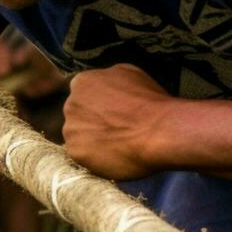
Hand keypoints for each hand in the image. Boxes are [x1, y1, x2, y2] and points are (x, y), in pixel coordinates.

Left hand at [63, 64, 170, 181]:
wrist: (159, 132)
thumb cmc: (151, 102)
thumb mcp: (132, 74)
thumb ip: (111, 79)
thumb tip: (109, 87)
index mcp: (83, 82)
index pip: (83, 93)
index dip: (99, 104)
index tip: (113, 113)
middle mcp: (71, 103)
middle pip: (78, 114)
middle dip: (93, 121)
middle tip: (116, 130)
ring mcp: (71, 129)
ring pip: (78, 136)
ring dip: (92, 140)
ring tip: (117, 144)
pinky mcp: (75, 151)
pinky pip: (83, 155)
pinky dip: (95, 157)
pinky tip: (113, 156)